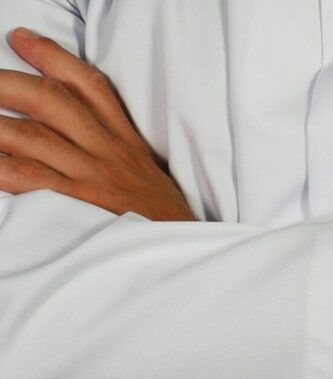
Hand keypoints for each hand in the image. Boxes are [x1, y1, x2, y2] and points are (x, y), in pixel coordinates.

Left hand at [0, 27, 195, 220]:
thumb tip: (75, 126)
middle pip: (52, 101)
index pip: (89, 86)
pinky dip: (2, 168)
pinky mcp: (78, 205)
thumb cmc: (158, 213)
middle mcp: (107, 150)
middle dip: (8, 83)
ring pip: (32, 135)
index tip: (21, 40)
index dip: (52, 57)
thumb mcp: (145, 168)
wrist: (177, 246)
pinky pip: (31, 179)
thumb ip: (115, 143)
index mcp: (124, 139)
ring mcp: (90, 176)